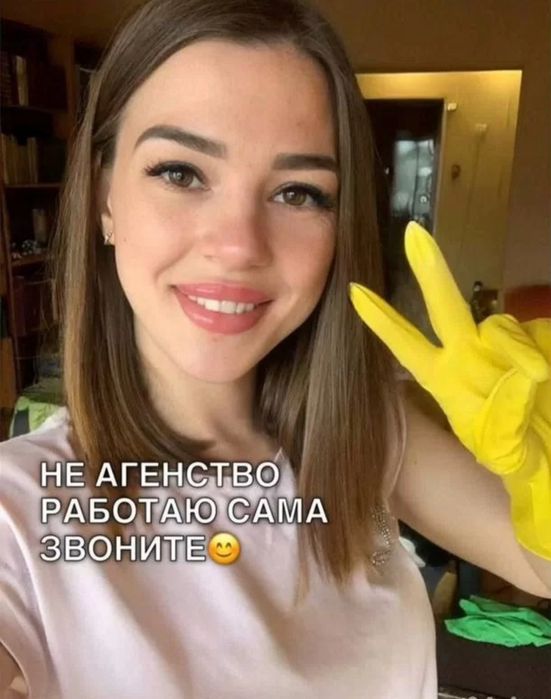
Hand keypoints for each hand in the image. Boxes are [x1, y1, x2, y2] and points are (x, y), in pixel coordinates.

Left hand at [347, 221, 549, 477]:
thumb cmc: (523, 458)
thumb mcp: (504, 447)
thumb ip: (505, 413)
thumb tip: (521, 373)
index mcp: (447, 381)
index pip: (407, 348)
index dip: (384, 322)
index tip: (354, 293)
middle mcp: (470, 357)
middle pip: (445, 309)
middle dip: (430, 271)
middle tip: (413, 234)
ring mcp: (504, 347)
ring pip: (500, 327)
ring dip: (517, 352)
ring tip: (538, 382)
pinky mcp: (540, 340)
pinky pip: (537, 337)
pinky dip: (540, 355)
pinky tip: (546, 378)